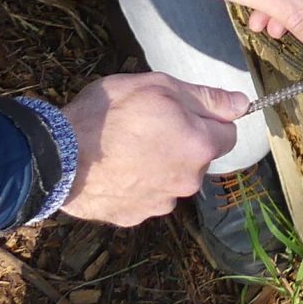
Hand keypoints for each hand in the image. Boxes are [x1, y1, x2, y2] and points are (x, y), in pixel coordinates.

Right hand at [58, 73, 251, 225]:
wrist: (60, 157)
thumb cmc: (109, 114)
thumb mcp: (159, 86)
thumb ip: (206, 97)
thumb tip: (242, 104)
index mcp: (200, 147)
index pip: (228, 133)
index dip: (207, 118)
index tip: (182, 111)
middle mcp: (188, 181)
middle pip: (198, 158)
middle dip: (181, 142)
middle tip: (147, 124)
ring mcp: (161, 203)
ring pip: (171, 178)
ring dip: (158, 164)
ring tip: (125, 147)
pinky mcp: (135, 217)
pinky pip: (145, 196)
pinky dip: (136, 183)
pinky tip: (114, 168)